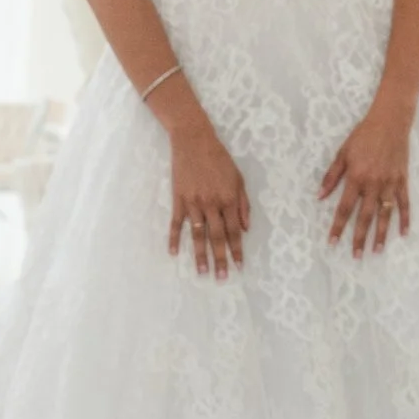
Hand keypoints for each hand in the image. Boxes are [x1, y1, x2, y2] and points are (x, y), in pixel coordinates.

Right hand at [164, 101, 249, 276]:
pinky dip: (174, 238)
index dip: (237, 249)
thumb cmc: (219, 159)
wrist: (194, 140)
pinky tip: (173, 253)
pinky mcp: (179, 198)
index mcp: (229, 199)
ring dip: (200, 255)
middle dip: (220, 259)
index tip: (239, 265)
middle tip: (221, 278)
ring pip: (197, 234)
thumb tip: (245, 228)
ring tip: (201, 273)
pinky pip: (176, 222)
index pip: (234, 230)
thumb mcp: (238, 178)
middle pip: (217, 237)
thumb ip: (243, 204)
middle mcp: (212, 203)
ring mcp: (194, 202)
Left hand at [319, 101, 411, 256]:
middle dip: (359, 238)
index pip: (345, 208)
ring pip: (385, 214)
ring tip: (377, 251)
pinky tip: (404, 233)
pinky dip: (404, 219)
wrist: (390, 122)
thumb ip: (331, 176)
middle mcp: (373, 184)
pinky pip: (404, 203)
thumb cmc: (363, 136)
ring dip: (381, 234)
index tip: (333, 242)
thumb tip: (319, 196)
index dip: (338, 226)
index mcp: (356, 177)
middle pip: (365, 217)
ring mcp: (390, 184)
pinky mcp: (402, 181)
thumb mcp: (342, 153)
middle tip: (356, 256)